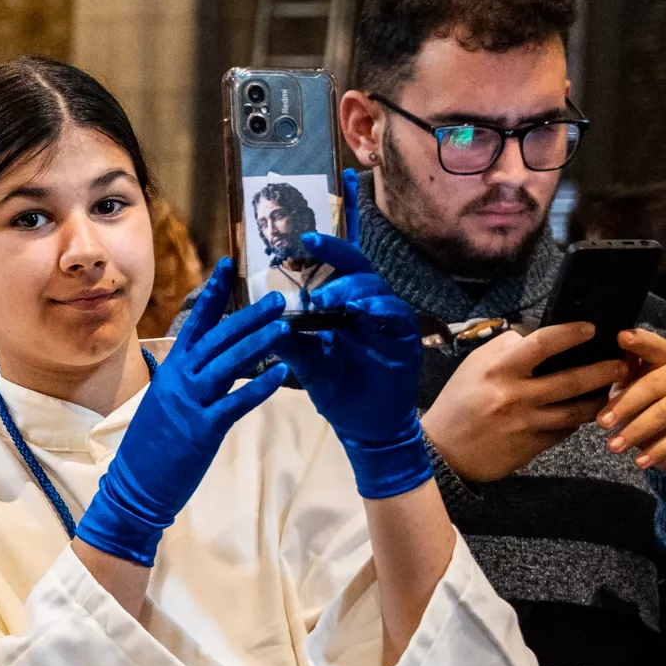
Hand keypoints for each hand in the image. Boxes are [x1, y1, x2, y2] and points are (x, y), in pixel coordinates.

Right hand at [73, 258, 293, 565]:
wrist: (135, 484)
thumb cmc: (152, 446)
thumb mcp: (166, 402)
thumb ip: (189, 379)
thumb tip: (214, 360)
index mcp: (172, 370)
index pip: (194, 323)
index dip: (212, 293)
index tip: (228, 267)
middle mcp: (179, 380)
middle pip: (218, 338)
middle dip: (248, 316)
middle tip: (277, 298)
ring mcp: (189, 403)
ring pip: (227, 364)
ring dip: (257, 342)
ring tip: (283, 325)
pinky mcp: (202, 429)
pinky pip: (235, 403)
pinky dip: (259, 387)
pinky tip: (282, 374)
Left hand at [272, 232, 431, 497]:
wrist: (364, 426)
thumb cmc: (337, 390)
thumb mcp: (307, 364)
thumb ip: (289, 341)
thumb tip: (261, 319)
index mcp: (344, 308)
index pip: (336, 270)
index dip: (325, 252)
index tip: (304, 238)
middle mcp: (367, 308)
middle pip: (358, 269)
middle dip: (337, 258)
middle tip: (312, 253)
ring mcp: (388, 321)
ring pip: (376, 288)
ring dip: (351, 288)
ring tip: (327, 297)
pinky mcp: (405, 338)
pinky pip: (397, 314)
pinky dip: (380, 308)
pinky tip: (362, 309)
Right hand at [420, 322, 629, 482]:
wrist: (441, 451)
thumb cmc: (457, 403)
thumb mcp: (474, 367)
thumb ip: (505, 350)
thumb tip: (537, 335)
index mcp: (499, 370)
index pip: (543, 344)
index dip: (571, 333)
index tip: (591, 329)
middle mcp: (515, 396)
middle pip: (571, 379)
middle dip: (603, 370)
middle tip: (623, 365)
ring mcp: (526, 424)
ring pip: (575, 411)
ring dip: (599, 400)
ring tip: (613, 391)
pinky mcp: (530, 447)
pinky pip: (563, 431)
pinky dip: (575, 422)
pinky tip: (582, 414)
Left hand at [600, 330, 665, 474]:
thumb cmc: (650, 407)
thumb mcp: (633, 391)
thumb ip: (623, 378)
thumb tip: (604, 368)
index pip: (653, 345)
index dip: (639, 340)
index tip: (620, 336)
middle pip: (653, 384)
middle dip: (625, 405)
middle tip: (601, 424)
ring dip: (636, 431)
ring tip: (613, 447)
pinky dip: (659, 450)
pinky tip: (640, 462)